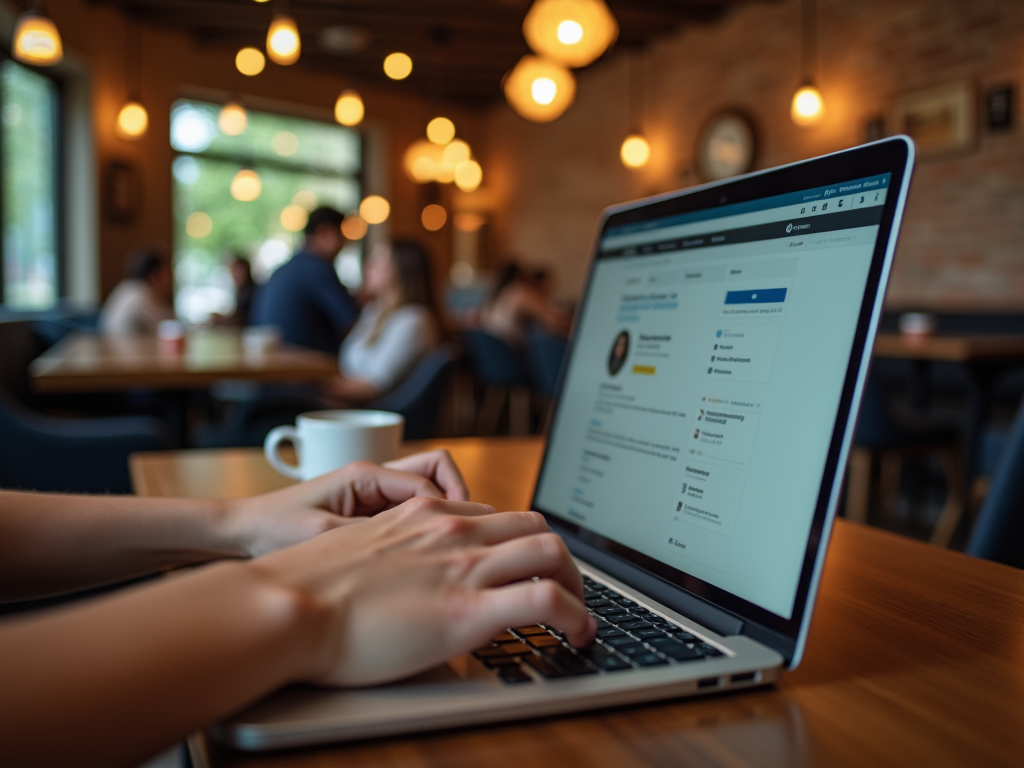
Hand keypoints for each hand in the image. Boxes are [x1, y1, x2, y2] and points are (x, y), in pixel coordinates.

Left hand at [224, 449, 469, 556]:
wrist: (242, 532)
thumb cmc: (275, 529)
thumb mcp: (326, 536)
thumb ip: (373, 535)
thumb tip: (417, 543)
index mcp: (366, 475)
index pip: (429, 480)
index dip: (453, 505)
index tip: (465, 535)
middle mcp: (374, 477)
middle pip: (436, 470)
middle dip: (456, 497)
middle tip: (466, 533)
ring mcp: (372, 492)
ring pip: (426, 489)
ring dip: (440, 512)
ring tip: (447, 545)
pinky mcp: (367, 510)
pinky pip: (407, 510)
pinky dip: (421, 526)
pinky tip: (420, 555)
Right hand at [249, 497, 595, 686]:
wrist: (286, 604)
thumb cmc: (308, 587)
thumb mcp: (360, 551)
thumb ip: (394, 553)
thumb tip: (405, 578)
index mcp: (425, 513)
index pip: (498, 516)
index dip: (521, 544)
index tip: (527, 569)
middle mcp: (453, 530)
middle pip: (536, 528)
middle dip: (559, 560)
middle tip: (562, 592)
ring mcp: (464, 566)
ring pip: (552, 553)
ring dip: (576, 585)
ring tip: (577, 616)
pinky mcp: (469, 610)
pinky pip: (547, 600)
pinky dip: (576, 616)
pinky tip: (577, 635)